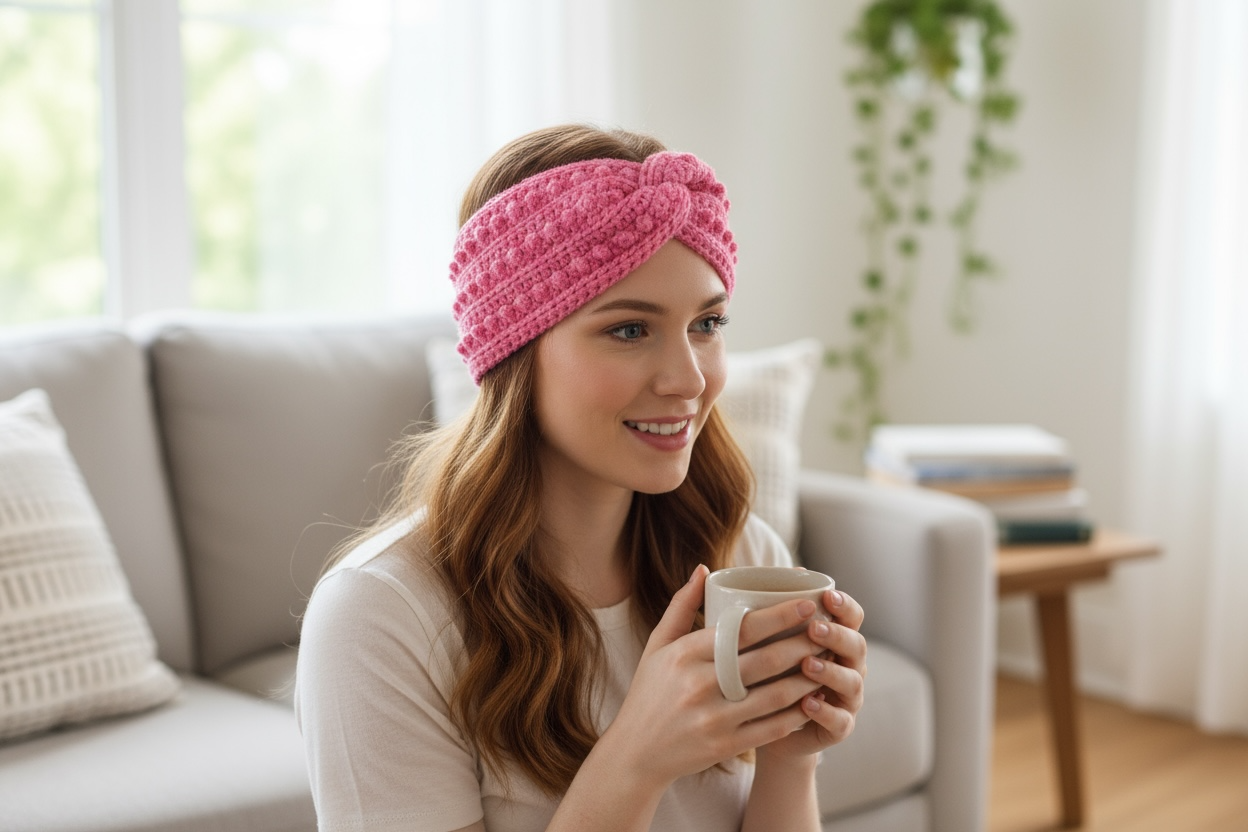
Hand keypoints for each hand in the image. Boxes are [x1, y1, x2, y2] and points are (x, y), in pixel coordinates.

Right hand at [599, 565, 827, 792]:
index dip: (779, 616)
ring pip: (775, 695)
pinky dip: (796, 713)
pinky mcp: (725, 745)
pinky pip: (772, 728)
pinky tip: (812, 700)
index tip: (808, 605)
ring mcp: (714, 718)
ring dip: (807, 678)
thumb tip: (703, 569)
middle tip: (828, 632)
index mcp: (685, 654)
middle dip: (803, 644)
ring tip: (828, 663)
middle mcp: (700, 684)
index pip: (741, 629)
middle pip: (766, 660)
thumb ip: (681, 607)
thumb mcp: (657, 646)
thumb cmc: (649, 693)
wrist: (636, 753)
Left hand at [757, 587, 866, 761]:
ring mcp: (847, 699)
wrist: (764, 726)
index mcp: (836, 640)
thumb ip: (770, 612)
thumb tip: (763, 570)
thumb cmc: (766, 674)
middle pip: (857, 646)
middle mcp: (848, 667)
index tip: (826, 595)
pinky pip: (839, 720)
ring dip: (831, 672)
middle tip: (814, 629)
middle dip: (837, 636)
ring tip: (807, 665)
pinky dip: (825, 711)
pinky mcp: (838, 728)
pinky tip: (807, 703)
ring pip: (852, 682)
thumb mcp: (765, 641)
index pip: (852, 617)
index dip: (844, 605)